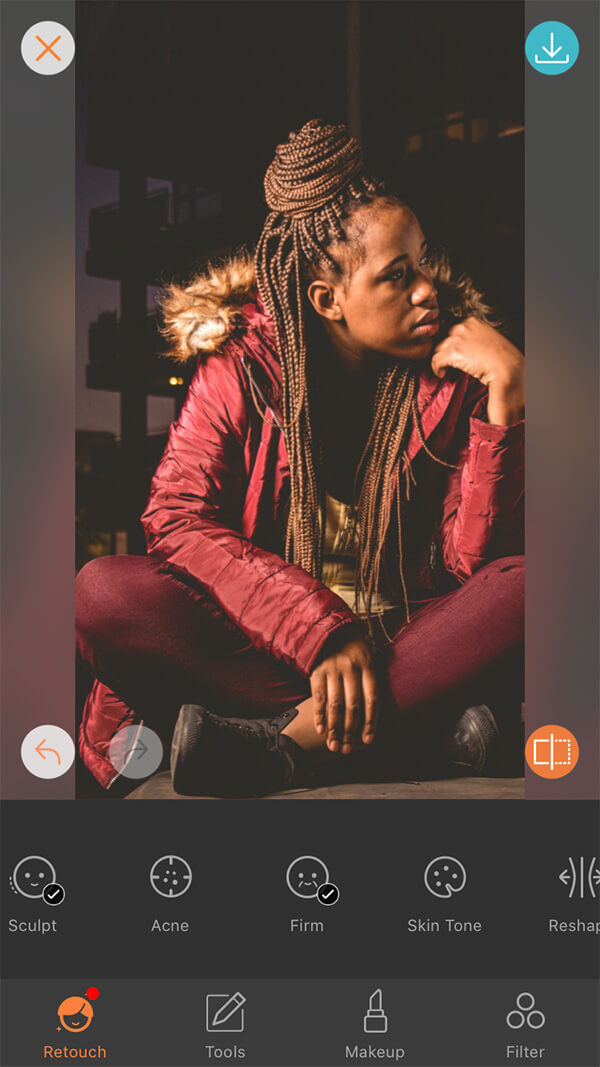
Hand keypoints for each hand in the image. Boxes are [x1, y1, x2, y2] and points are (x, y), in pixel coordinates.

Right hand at [310, 636, 378, 753]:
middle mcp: (351, 667)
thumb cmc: (354, 648)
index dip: (371, 722)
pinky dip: (319, 715)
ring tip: (333, 745)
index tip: (368, 741)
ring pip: (335, 705)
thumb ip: (372, 679)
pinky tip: (320, 729)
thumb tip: (380, 709)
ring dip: (334, 728)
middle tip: (347, 749)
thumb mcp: (369, 657)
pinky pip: (318, 697)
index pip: (372, 699)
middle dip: (350, 731)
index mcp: (368, 665)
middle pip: (353, 706)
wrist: (331, 627)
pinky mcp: (317, 670)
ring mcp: (333, 669)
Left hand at [431, 317, 523, 425]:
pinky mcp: (453, 352)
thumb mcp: (488, 341)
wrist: (506, 367)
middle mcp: (464, 327)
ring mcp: (458, 338)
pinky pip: (436, 360)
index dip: (454, 344)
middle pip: (445, 339)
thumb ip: (475, 340)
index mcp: (473, 322)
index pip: (455, 331)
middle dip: (447, 351)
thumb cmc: (502, 357)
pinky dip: (436, 368)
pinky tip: (442, 373)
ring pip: (439, 349)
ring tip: (447, 368)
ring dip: (442, 360)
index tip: (456, 353)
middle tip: (452, 362)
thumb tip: (467, 350)